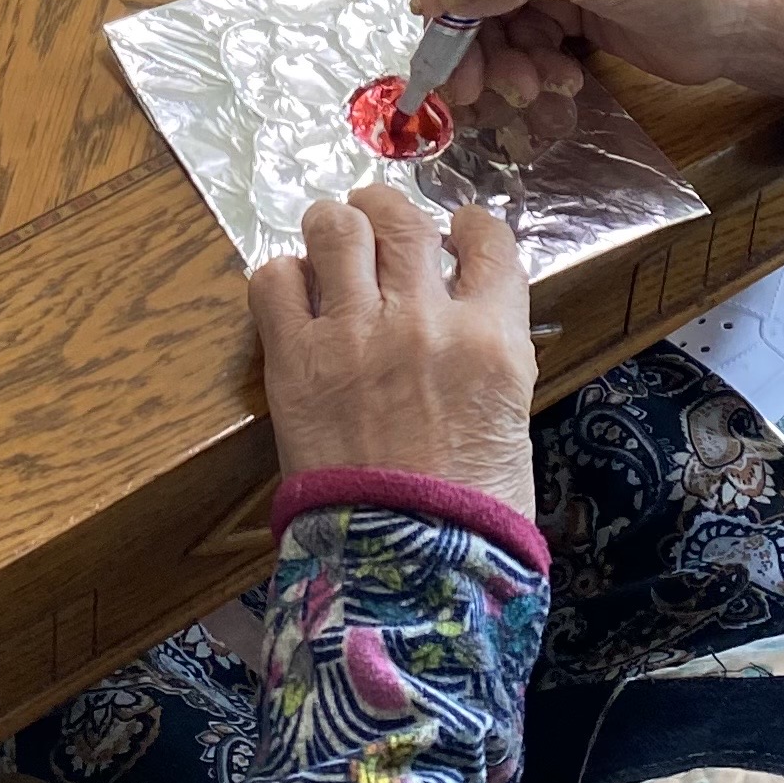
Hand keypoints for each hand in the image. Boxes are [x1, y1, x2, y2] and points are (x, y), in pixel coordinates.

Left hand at [250, 185, 536, 517]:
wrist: (408, 572)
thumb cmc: (471, 514)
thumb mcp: (509, 420)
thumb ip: (487, 355)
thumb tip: (466, 321)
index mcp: (492, 338)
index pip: (489, 240)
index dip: (468, 225)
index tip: (456, 231)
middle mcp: (424, 320)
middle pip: (402, 218)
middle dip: (388, 210)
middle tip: (377, 221)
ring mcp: (355, 334)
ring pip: (336, 228)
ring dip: (333, 226)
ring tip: (330, 239)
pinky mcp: (294, 361)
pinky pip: (273, 280)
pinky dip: (281, 277)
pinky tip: (292, 293)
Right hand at [413, 0, 783, 124]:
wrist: (748, 24)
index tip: (440, 15)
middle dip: (462, 28)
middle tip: (469, 86)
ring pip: (481, 16)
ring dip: (494, 59)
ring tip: (528, 89)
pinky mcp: (561, 13)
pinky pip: (513, 43)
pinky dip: (524, 69)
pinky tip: (561, 84)